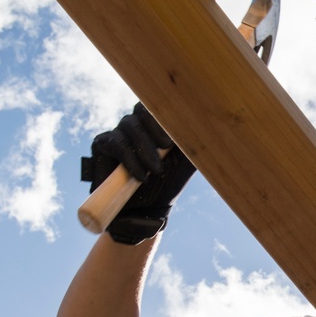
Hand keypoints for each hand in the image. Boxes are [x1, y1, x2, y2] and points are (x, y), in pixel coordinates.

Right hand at [81, 103, 196, 243]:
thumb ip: (196, 145)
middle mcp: (137, 124)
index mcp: (157, 125)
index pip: (159, 105)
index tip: (177, 134)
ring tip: (156, 171)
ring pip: (129, 125)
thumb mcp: (187, 163)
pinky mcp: (102, 143)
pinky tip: (141, 176)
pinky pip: (117, 143)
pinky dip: (131, 160)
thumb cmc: (167, 183)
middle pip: (141, 109)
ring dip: (144, 149)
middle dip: (155, 127)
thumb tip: (213, 128)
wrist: (144, 211)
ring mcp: (119, 132)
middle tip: (166, 147)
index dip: (167, 114)